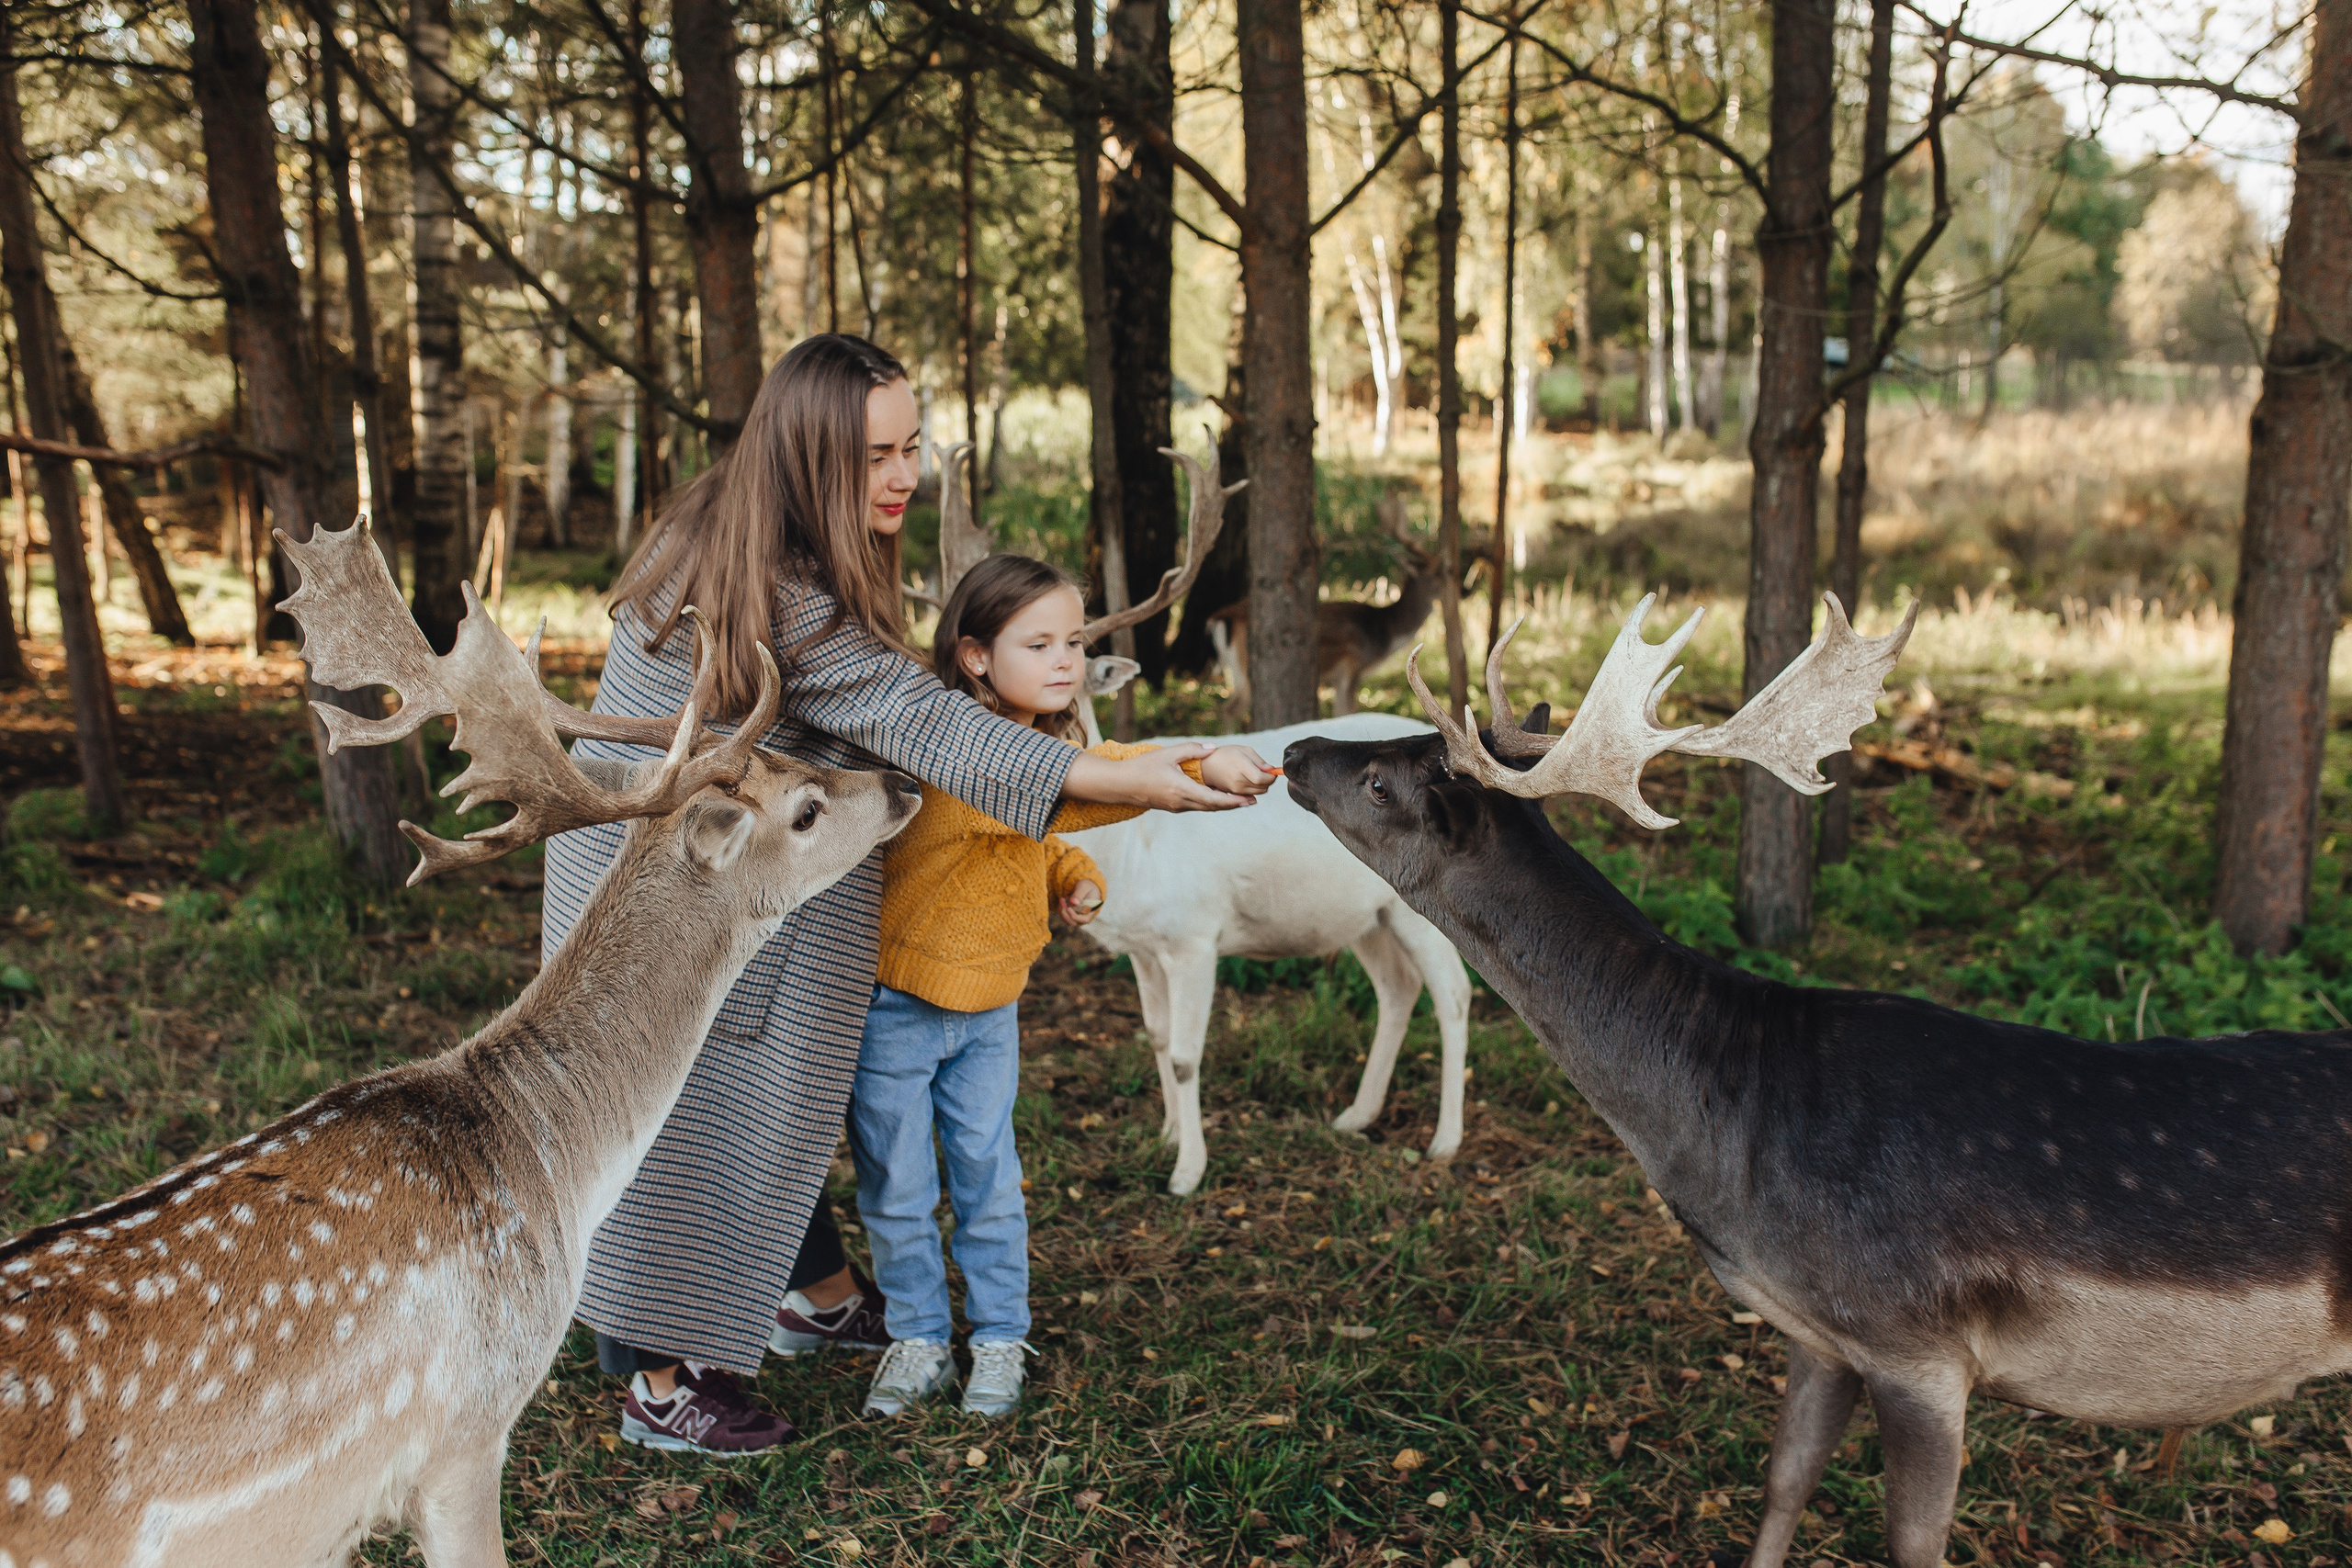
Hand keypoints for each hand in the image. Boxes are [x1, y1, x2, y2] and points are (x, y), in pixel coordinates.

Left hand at [1059, 880, 1103, 924]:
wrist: (1085, 886)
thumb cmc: (1087, 885)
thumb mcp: (1084, 886)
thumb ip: (1079, 893)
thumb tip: (1073, 902)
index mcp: (1092, 911)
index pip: (1084, 920)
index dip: (1075, 916)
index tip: (1068, 907)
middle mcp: (1085, 916)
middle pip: (1073, 922)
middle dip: (1065, 913)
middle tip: (1062, 900)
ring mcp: (1077, 917)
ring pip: (1066, 920)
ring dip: (1062, 910)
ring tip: (1062, 898)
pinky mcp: (1071, 914)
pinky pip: (1063, 915)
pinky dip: (1061, 908)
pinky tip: (1063, 899)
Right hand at [1063, 744, 1250, 811]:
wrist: (1120, 784)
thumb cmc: (1142, 767)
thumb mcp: (1168, 753)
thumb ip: (1192, 750)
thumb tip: (1212, 748)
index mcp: (1182, 790)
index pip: (1214, 800)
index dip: (1233, 801)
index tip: (1248, 800)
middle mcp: (1181, 802)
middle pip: (1213, 807)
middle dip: (1233, 805)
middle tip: (1251, 801)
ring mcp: (1176, 807)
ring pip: (1204, 808)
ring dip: (1222, 805)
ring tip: (1239, 800)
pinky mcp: (1171, 806)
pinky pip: (1195, 806)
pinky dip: (1209, 803)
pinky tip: (1217, 797)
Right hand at [1199, 745, 1277, 796]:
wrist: (1206, 767)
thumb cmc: (1224, 755)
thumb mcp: (1243, 750)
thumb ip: (1259, 760)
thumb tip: (1271, 769)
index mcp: (1240, 768)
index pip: (1262, 778)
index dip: (1271, 776)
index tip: (1273, 771)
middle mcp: (1238, 782)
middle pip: (1263, 787)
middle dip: (1268, 780)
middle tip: (1265, 771)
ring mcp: (1235, 790)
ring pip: (1258, 793)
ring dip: (1262, 785)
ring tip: (1255, 774)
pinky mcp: (1234, 795)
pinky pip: (1251, 795)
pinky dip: (1255, 789)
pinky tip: (1250, 781)